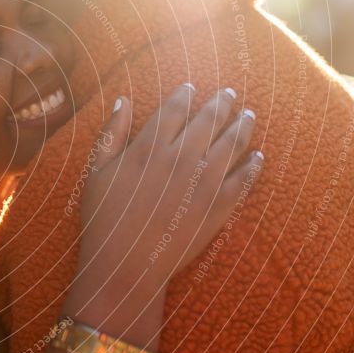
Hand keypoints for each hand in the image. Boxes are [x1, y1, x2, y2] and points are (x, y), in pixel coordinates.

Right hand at [65, 84, 263, 349]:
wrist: (125, 265)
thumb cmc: (103, 219)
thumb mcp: (96, 172)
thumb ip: (111, 134)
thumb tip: (123, 100)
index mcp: (148, 146)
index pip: (173, 109)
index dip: (184, 95)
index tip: (192, 87)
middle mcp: (180, 157)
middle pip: (207, 120)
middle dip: (221, 103)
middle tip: (230, 93)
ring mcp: (203, 181)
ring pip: (231, 143)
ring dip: (242, 126)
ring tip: (248, 115)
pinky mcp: (218, 206)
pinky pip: (243, 179)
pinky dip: (253, 165)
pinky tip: (258, 156)